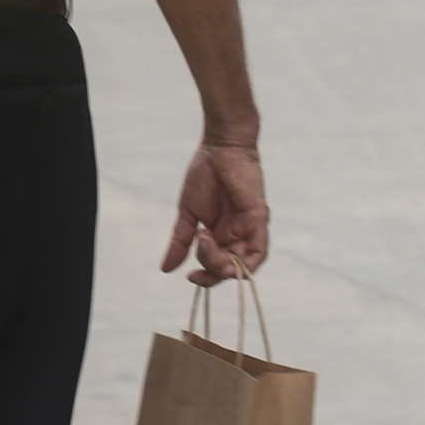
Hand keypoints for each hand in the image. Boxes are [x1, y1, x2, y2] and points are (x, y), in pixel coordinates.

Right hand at [161, 141, 268, 286]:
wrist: (219, 147)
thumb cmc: (205, 174)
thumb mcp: (188, 213)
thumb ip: (180, 242)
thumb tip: (165, 269)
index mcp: (221, 234)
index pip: (217, 267)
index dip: (206, 277)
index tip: (189, 277)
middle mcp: (237, 235)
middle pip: (229, 269)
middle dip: (212, 270)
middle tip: (197, 244)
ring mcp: (249, 229)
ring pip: (242, 265)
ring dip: (223, 265)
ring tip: (205, 241)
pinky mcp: (259, 220)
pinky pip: (258, 253)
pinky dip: (245, 264)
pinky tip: (226, 256)